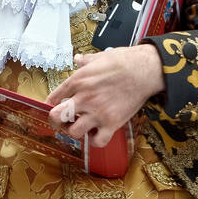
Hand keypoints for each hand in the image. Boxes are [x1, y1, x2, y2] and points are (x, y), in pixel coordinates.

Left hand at [46, 44, 166, 147]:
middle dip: (56, 121)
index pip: (53, 97)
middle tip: (63, 120)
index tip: (56, 106)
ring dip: (75, 131)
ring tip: (81, 126)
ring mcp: (97, 112)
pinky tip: (97, 133)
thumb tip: (78, 58)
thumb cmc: (123, 61)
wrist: (145, 70)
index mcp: (77, 81)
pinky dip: (95, 140)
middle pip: (56, 117)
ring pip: (74, 132)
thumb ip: (85, 61)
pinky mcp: (112, 123)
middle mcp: (84, 98)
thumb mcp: (99, 57)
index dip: (52, 104)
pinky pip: (97, 141)